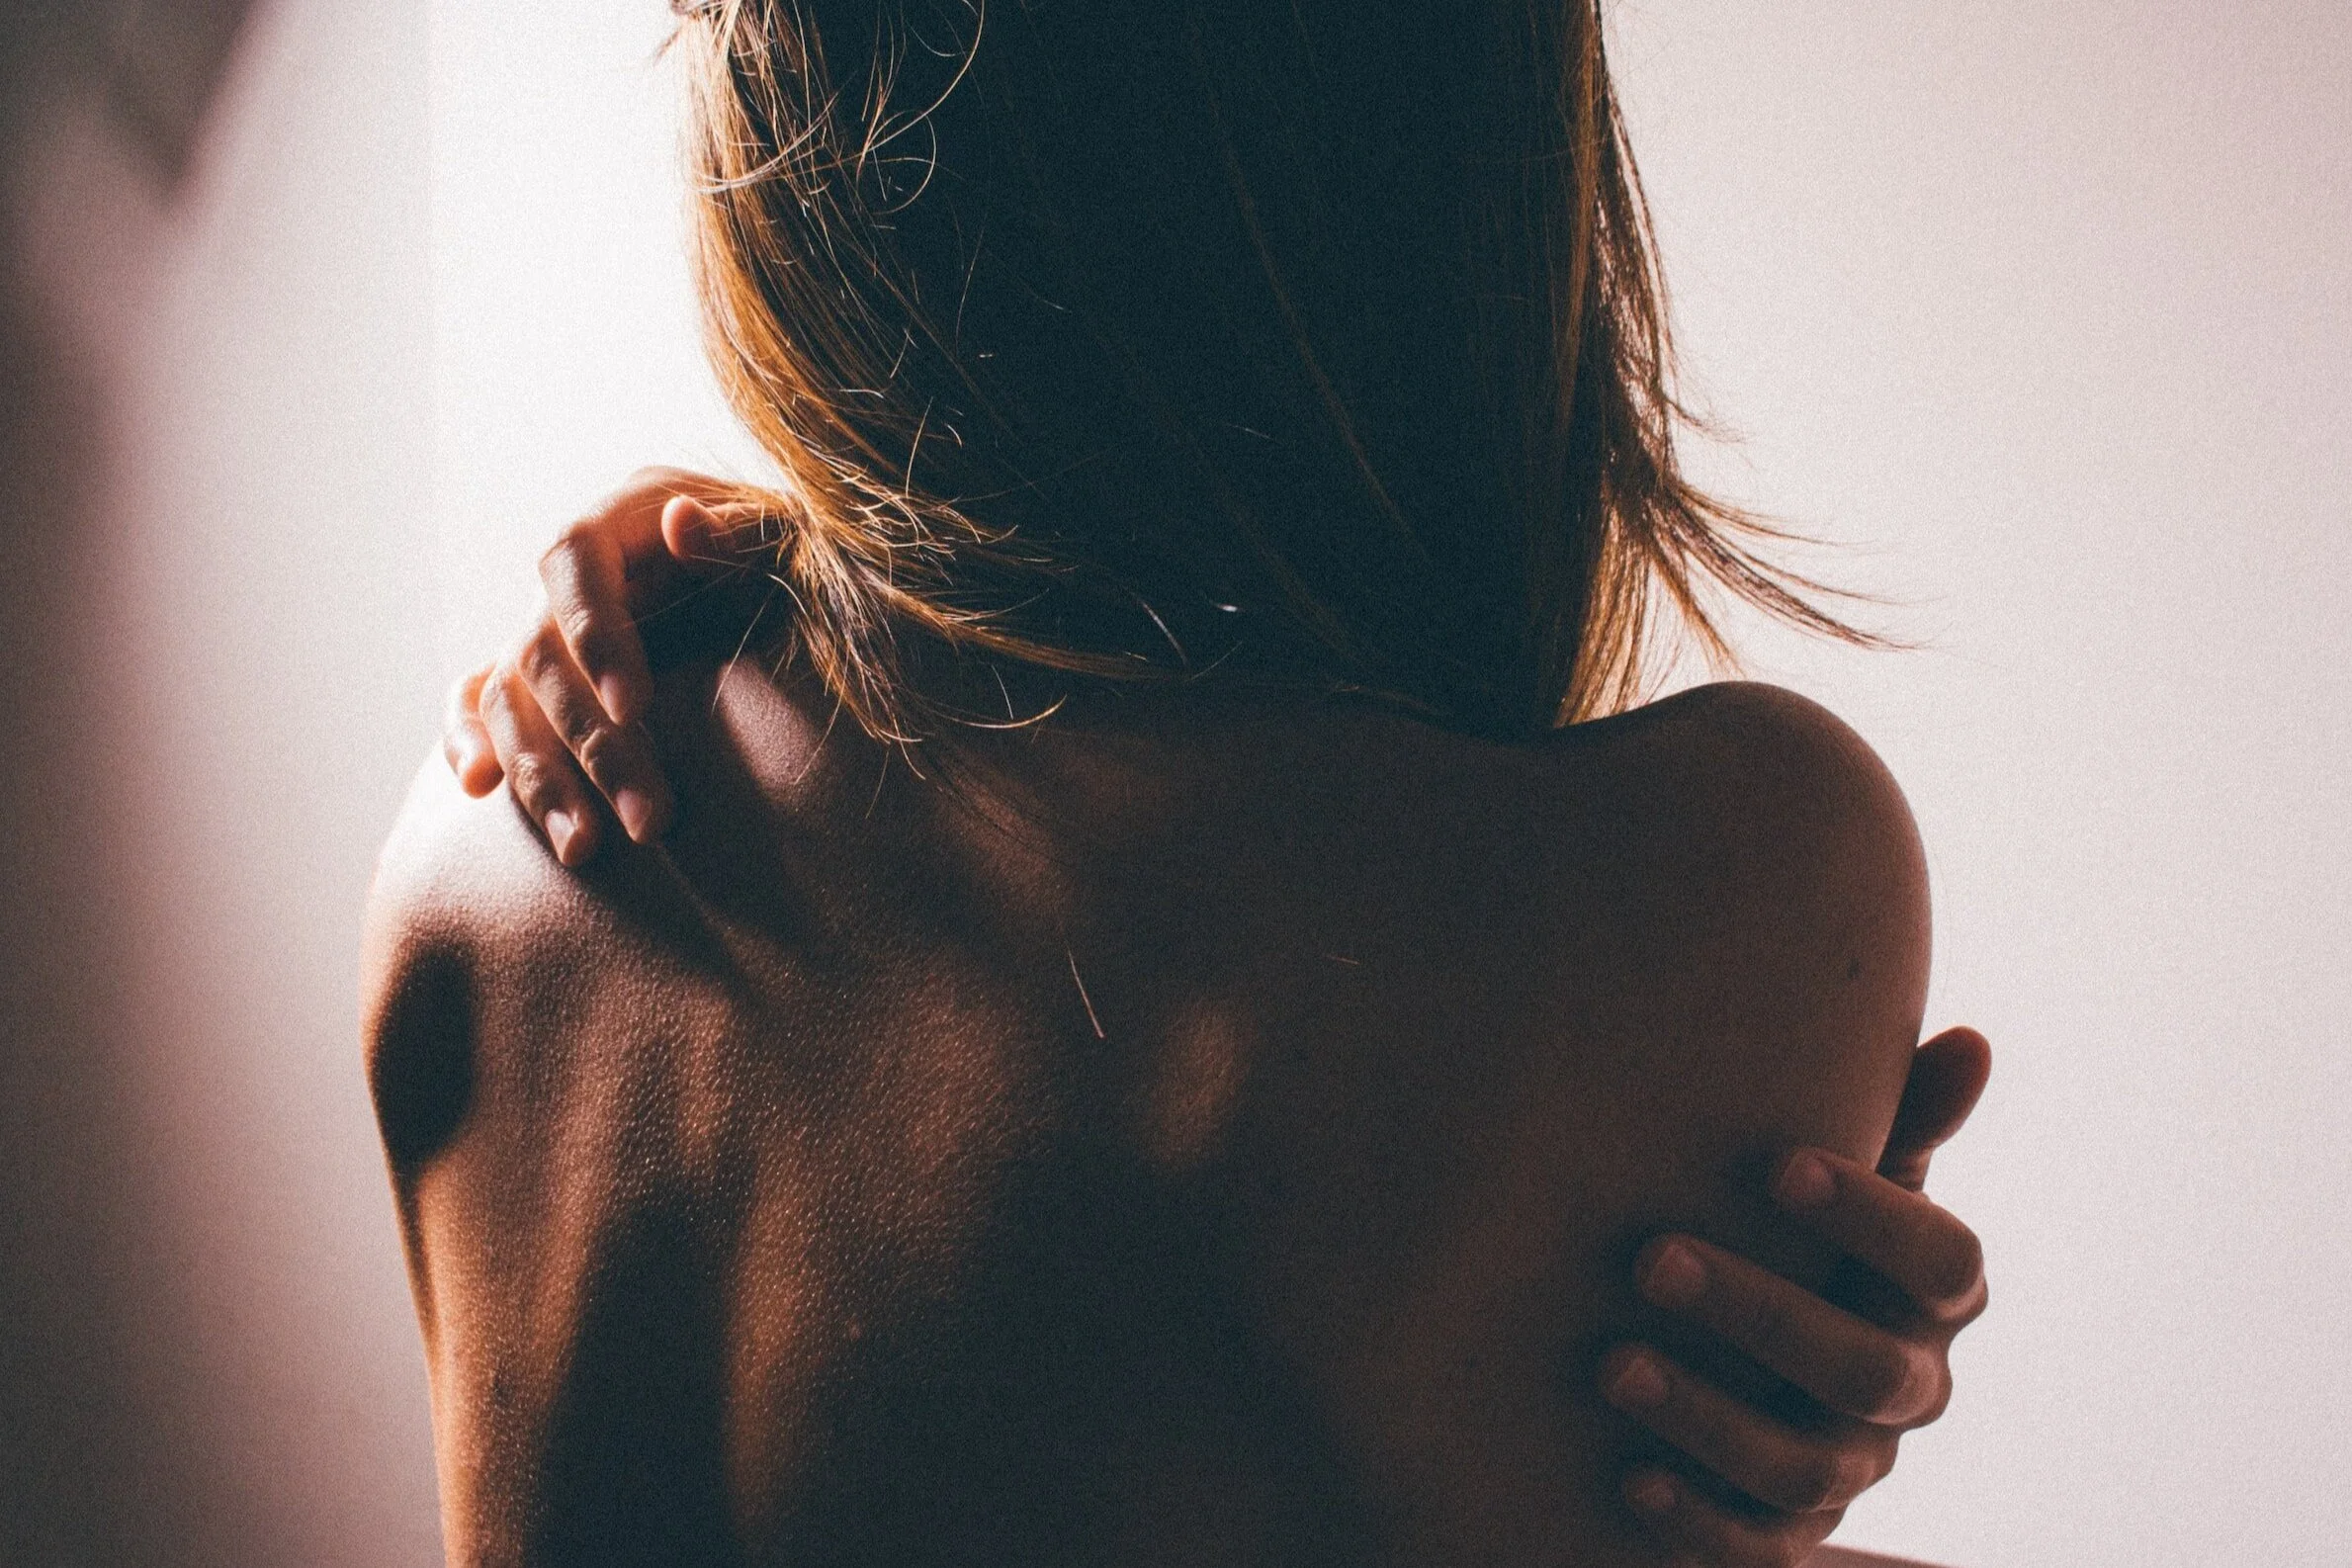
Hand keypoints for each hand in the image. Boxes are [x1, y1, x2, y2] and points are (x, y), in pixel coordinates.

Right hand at [444, 467, 756, 864]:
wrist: (792, 589)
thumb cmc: (797, 561)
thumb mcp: (788, 540)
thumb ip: (741, 535)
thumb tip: (681, 520)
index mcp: (625, 517)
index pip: (574, 559)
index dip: (592, 631)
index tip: (636, 707)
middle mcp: (575, 574)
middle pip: (544, 651)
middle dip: (593, 744)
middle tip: (652, 822)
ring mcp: (550, 625)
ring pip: (508, 696)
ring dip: (539, 773)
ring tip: (583, 848)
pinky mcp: (538, 676)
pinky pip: (475, 703)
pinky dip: (466, 740)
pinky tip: (477, 789)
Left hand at [1602, 1027, 1991, 1565]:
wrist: (1734, 1344)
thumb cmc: (1785, 1226)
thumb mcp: (1834, 1168)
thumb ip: (1896, 1114)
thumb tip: (1969, 1041)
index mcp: (1932, 1294)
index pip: (1942, 1262)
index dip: (1871, 1217)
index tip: (1777, 1163)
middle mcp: (1909, 1385)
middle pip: (1865, 1367)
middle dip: (1760, 1312)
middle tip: (1650, 1258)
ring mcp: (1854, 1466)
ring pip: (1807, 1463)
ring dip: (1708, 1416)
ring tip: (1612, 1363)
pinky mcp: (1791, 1533)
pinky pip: (1760, 1544)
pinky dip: (1697, 1516)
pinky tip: (1628, 1475)